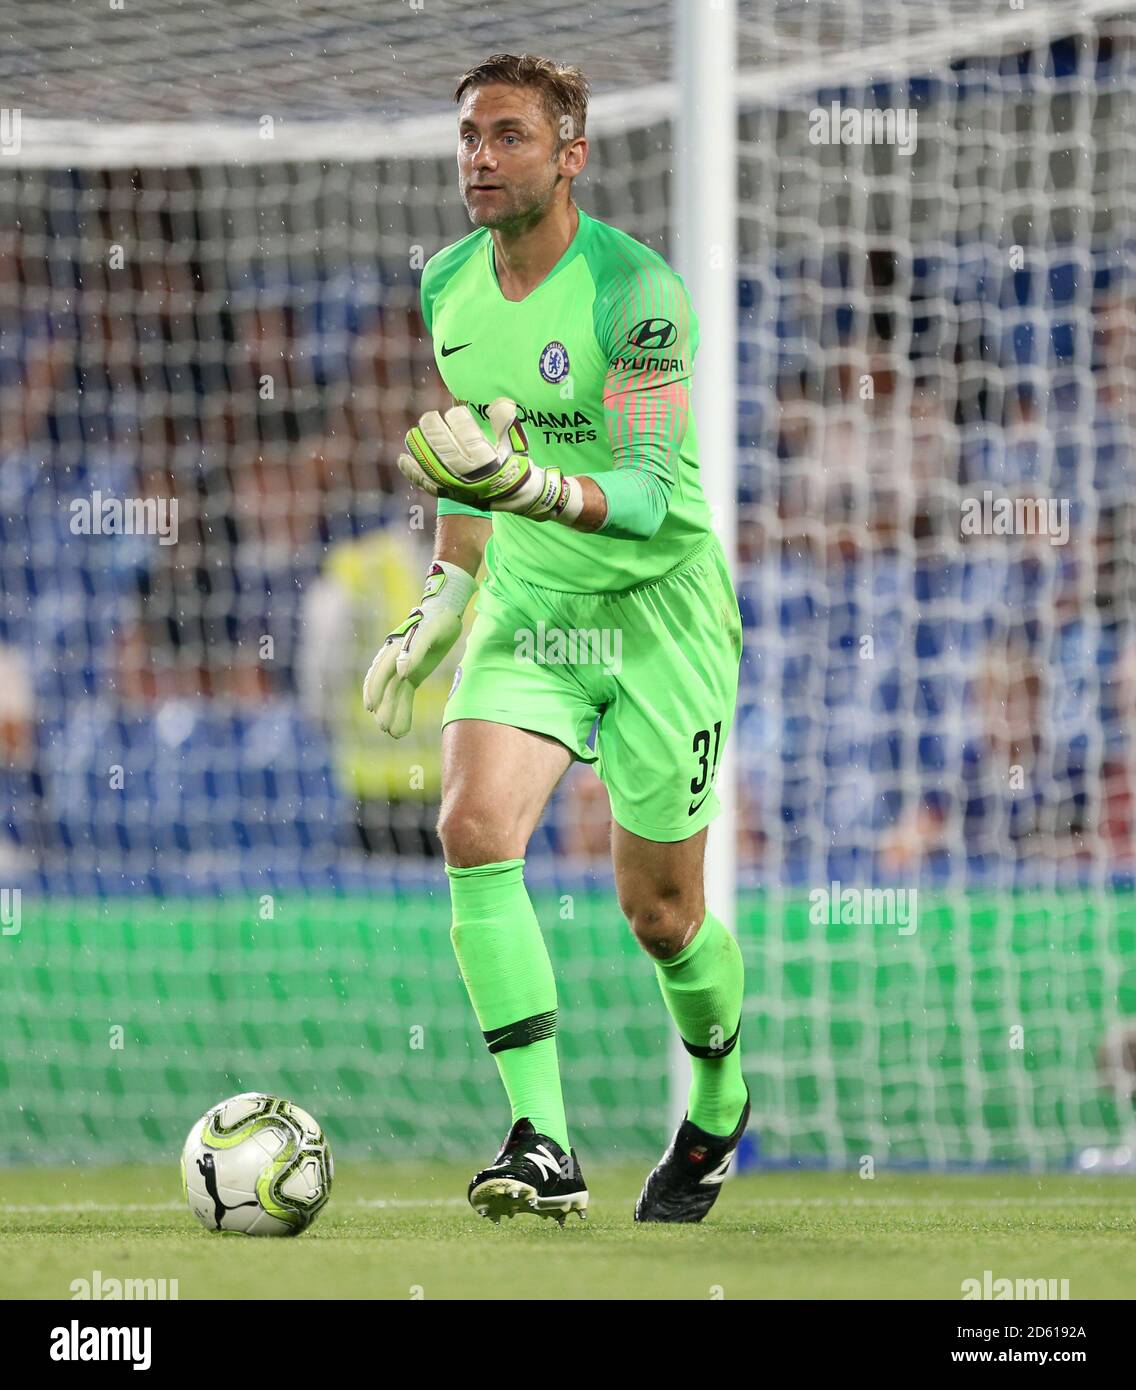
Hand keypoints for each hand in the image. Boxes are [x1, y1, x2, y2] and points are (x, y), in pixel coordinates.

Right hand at [362, 560, 474, 737]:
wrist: (446, 611)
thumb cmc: (438, 619)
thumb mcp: (431, 632)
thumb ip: (415, 651)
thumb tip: (401, 671)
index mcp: (395, 648)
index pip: (381, 671)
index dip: (375, 688)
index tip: (372, 706)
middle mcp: (394, 660)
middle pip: (385, 687)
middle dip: (384, 708)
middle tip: (384, 728)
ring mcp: (402, 669)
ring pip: (394, 695)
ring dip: (392, 713)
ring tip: (393, 734)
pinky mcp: (412, 675)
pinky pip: (405, 696)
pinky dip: (403, 711)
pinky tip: (402, 730)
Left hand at [397, 397, 582, 522]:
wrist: (513, 496)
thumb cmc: (513, 464)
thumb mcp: (515, 442)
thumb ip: (505, 422)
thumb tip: (500, 402)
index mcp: (489, 460)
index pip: (467, 434)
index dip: (458, 419)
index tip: (456, 413)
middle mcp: (471, 474)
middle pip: (445, 448)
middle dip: (433, 429)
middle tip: (429, 416)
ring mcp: (457, 485)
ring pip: (432, 465)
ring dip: (419, 447)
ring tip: (412, 433)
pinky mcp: (448, 493)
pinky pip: (427, 484)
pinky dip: (413, 472)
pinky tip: (402, 458)